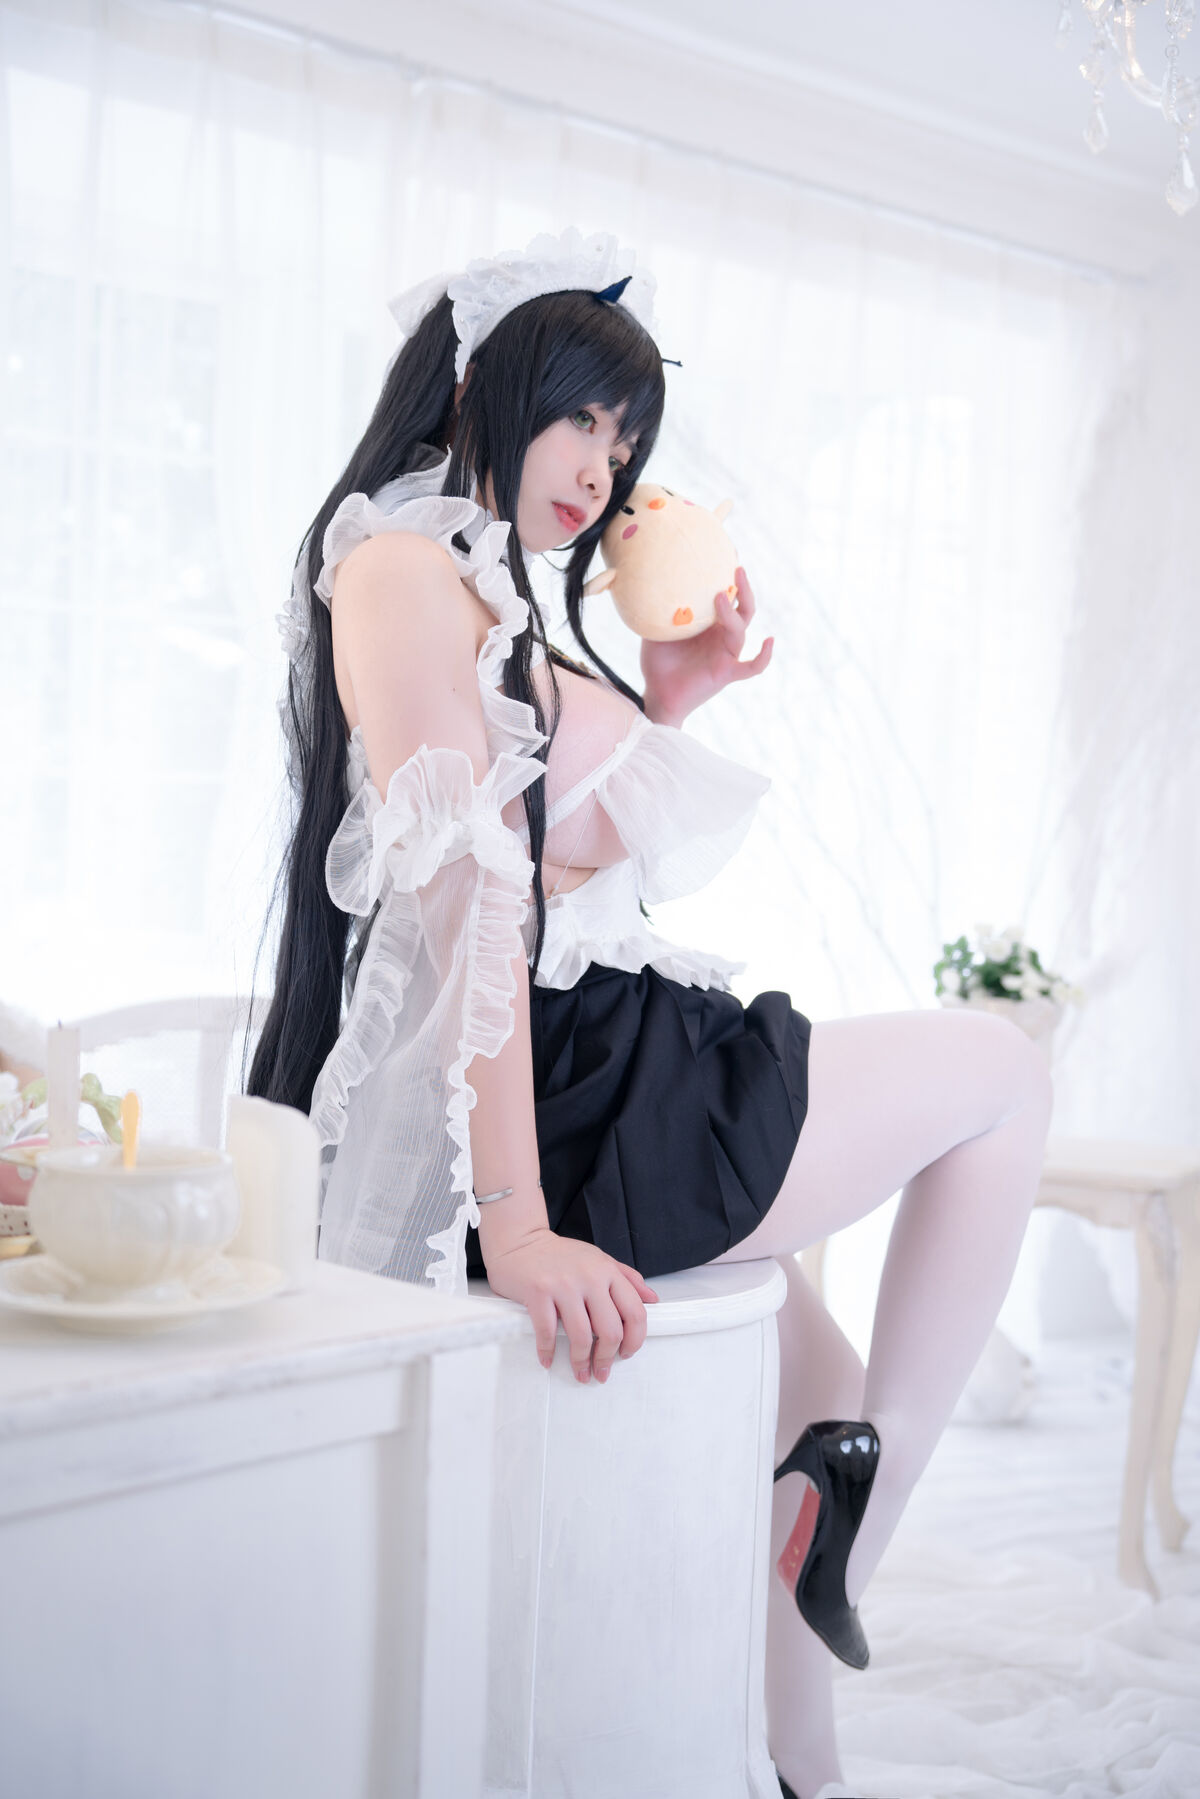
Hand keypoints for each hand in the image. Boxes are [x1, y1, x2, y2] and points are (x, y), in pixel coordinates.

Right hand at [483, 1227, 658, 1382]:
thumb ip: (627, 1278)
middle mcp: (589, 1277)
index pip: (635, 1312)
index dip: (635, 1340)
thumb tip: (652, 1299)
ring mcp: (563, 1285)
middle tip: (601, 1371)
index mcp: (607, 1271)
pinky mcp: (538, 1292)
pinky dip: (548, 1352)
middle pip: (610, 1330)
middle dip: (607, 1358)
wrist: (519, 1241)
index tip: (627, 1353)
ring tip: (580, 1372)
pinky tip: (548, 1359)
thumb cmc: (560, 1255)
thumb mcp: (599, 1259)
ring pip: (582, 1336)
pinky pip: (547, 1332)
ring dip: (581, 1362)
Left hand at [640, 566, 773, 726]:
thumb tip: (646, 583)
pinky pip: (752, 666)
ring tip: (719, 596)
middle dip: (743, 587)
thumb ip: (656, 611)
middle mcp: (722, 635)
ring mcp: (727, 653)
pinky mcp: (727, 672)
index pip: (727, 596)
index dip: (731, 577)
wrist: (658, 694)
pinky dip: (764, 656)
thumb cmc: (659, 662)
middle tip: (736, 566)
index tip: (729, 552)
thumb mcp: (655, 631)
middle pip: (743, 607)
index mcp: (710, 623)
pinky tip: (770, 641)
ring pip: (740, 630)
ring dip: (731, 613)